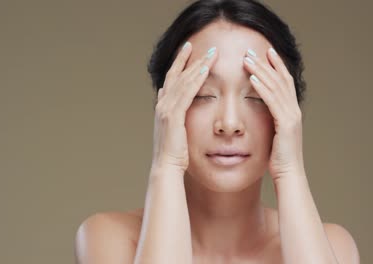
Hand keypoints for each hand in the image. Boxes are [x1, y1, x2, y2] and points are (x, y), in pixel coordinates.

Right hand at [151, 42, 218, 173]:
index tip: (187, 50)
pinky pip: (187, 93)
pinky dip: (196, 80)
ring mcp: (166, 109)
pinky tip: (205, 70)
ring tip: (209, 53)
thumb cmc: (174, 152)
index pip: (171, 79)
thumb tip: (172, 99)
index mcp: (164, 106)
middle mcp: (163, 104)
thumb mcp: (175, 129)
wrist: (167, 167)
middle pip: (175, 75)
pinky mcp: (174, 116)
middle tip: (195, 43)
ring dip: (196, 65)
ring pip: (183, 81)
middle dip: (186, 59)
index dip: (179, 64)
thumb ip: (174, 113)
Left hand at [243, 47, 303, 181]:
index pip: (285, 83)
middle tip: (253, 50)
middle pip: (281, 80)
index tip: (266, 53)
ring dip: (261, 71)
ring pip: (276, 87)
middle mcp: (294, 111)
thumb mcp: (275, 136)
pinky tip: (252, 79)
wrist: (290, 175)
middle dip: (267, 64)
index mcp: (292, 112)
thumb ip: (271, 122)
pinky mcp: (286, 124)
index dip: (276, 66)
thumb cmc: (280, 159)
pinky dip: (262, 89)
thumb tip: (261, 115)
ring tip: (247, 59)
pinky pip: (272, 102)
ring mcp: (291, 116)